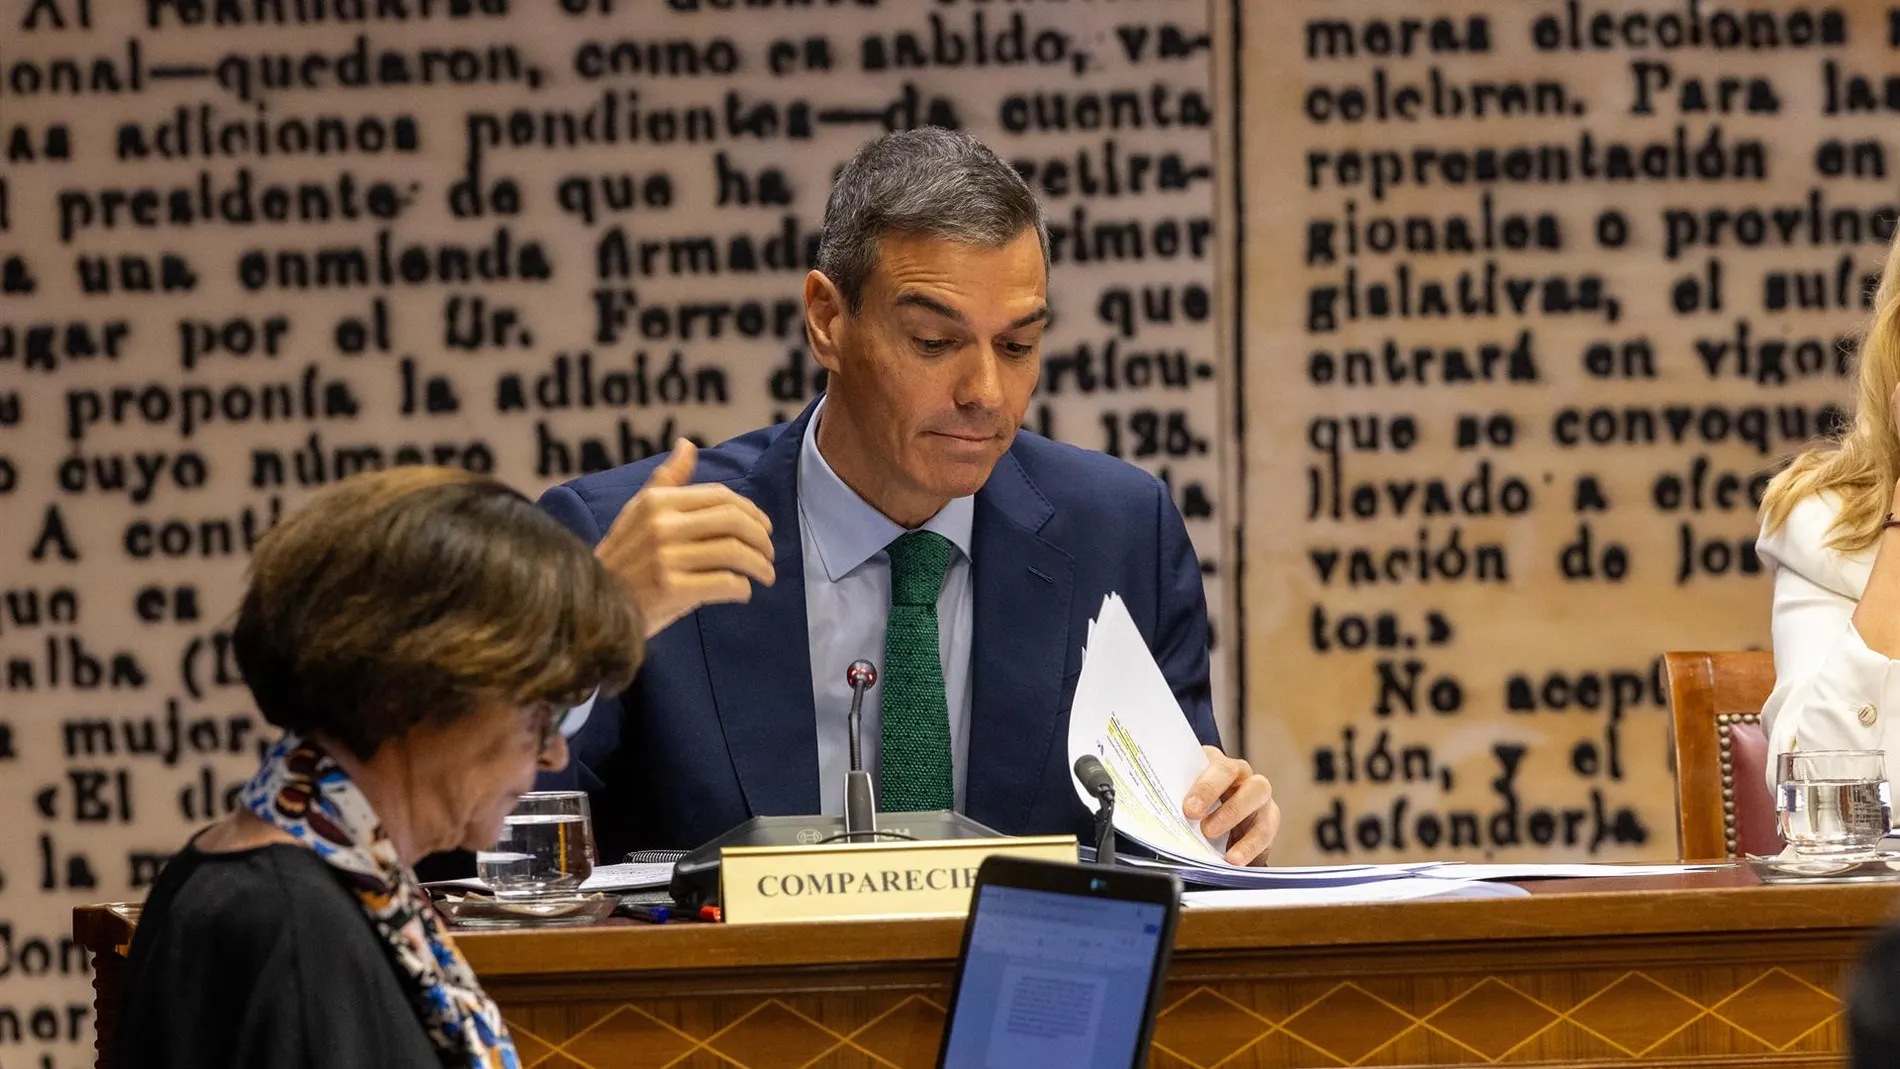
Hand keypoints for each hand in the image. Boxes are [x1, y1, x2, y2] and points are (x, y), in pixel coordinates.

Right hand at [594, 439, 775, 637]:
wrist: (593, 607)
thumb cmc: (623, 559)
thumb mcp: (637, 513)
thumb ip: (667, 480)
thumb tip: (687, 444)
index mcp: (656, 502)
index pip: (721, 497)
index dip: (752, 511)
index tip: (764, 528)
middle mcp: (661, 525)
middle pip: (734, 521)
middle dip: (762, 538)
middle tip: (770, 554)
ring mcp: (665, 557)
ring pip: (735, 552)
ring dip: (760, 565)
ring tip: (765, 575)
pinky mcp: (670, 589)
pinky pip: (725, 583)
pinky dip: (742, 588)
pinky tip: (742, 592)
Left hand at [1183, 745, 1278, 865]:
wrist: (1206, 810)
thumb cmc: (1191, 797)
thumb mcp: (1182, 795)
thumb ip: (1176, 801)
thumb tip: (1158, 820)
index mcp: (1222, 765)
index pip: (1221, 769)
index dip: (1207, 789)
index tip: (1190, 809)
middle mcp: (1247, 780)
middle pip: (1254, 788)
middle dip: (1230, 812)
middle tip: (1207, 831)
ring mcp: (1261, 803)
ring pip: (1267, 816)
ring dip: (1247, 839)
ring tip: (1228, 858)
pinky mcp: (1267, 826)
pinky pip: (1266, 839)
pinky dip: (1251, 852)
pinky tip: (1236, 863)